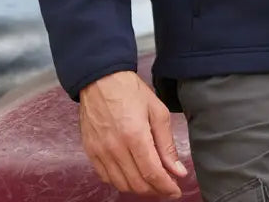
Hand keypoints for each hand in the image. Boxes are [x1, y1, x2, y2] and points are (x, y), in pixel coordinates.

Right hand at [79, 70, 187, 197]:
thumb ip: (167, 144)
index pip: (153, 174)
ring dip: (139, 187)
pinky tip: (130, 172)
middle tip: (165, 184)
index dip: (167, 187)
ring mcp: (100, 151)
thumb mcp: (156, 110)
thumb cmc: (130, 90)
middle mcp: (116, 148)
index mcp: (135, 135)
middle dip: (156, 189)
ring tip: (149, 178)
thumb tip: (178, 171)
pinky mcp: (90, 151)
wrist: (100, 78)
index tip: (176, 191)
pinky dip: (121, 181)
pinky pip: (106, 177)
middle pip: (138, 184)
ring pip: (122, 184)